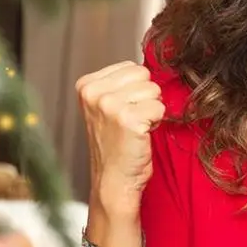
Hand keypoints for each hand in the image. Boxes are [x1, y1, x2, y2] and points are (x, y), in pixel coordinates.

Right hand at [76, 61, 164, 210]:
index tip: (123, 113)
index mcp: (86, 85)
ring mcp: (109, 105)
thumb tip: (153, 65)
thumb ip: (122, 84)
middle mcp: (94, 92)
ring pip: (154, 90)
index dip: (136, 91)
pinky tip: (141, 136)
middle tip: (132, 122)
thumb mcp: (108, 107)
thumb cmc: (117, 146)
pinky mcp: (127, 119)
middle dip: (145, 98)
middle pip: (144, 75)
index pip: (131, 67)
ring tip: (136, 129)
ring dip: (151, 111)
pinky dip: (156, 122)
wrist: (114, 181)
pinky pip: (160, 107)